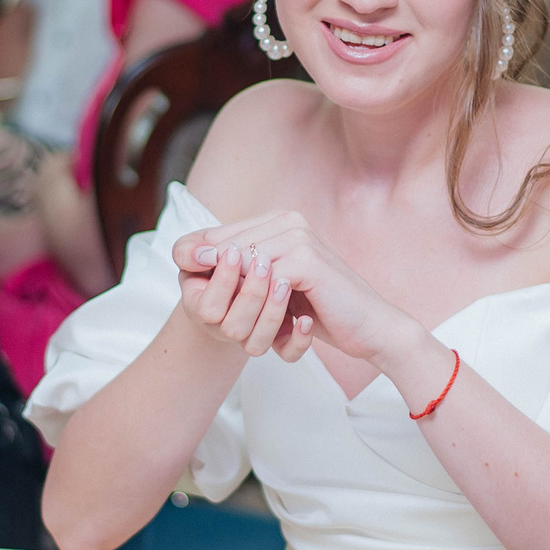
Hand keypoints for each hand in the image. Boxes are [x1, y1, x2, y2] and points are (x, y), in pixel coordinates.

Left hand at [168, 211, 430, 375]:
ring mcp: (300, 238)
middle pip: (230, 239)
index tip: (180, 264)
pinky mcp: (307, 260)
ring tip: (210, 295)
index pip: (228, 231)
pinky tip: (243, 306)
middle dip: (205, 259)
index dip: (200, 247)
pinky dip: (251, 294)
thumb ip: (250, 270)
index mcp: (283, 222)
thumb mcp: (278, 287)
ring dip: (227, 282)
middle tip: (183, 273)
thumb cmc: (323, 308)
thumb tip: (197, 259)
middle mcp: (291, 222)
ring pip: (243, 258)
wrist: (368, 326)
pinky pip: (264, 276)